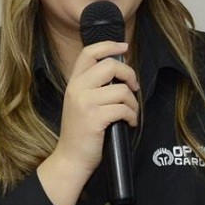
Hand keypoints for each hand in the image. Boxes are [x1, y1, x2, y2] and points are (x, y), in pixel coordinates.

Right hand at [37, 41, 138, 204]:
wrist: (70, 159)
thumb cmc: (81, 133)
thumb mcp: (81, 103)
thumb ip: (94, 87)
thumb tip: (120, 74)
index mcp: (74, 83)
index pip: (89, 53)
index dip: (109, 46)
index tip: (124, 48)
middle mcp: (77, 89)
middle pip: (110, 65)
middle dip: (129, 75)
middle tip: (134, 88)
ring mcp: (85, 103)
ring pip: (121, 90)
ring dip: (133, 102)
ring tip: (130, 113)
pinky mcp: (95, 118)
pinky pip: (123, 108)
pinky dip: (132, 116)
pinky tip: (129, 123)